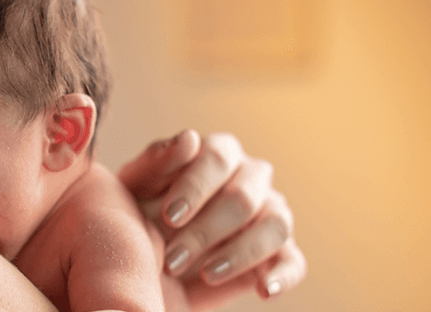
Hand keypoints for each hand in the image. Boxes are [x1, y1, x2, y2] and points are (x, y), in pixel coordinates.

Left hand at [118, 130, 306, 309]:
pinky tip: (264, 291)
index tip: (169, 216)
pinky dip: (283, 276)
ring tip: (206, 274)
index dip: (194, 187)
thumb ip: (157, 161)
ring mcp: (271, 212)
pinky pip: (294, 261)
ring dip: (239, 253)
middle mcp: (252, 177)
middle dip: (205, 231)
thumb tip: (189, 139)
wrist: (147, 251)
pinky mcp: (280, 251)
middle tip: (172, 259)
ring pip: (274, 226)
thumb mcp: (136, 186)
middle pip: (243, 197)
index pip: (218, 157)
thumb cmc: (140, 207)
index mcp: (219, 152)